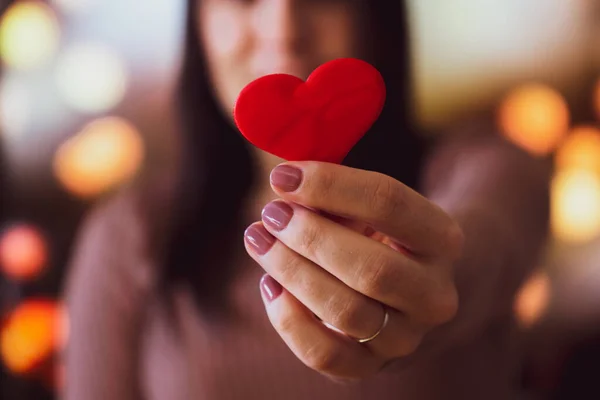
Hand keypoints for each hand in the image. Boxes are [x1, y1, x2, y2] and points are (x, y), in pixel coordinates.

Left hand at [244, 162, 463, 379]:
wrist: (406, 287)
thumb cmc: (379, 232)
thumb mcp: (370, 206)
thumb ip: (335, 194)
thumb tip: (285, 188)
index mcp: (443, 240)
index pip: (389, 204)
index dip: (330, 186)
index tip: (283, 177)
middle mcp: (434, 295)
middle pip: (371, 269)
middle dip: (311, 237)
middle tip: (272, 214)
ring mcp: (405, 337)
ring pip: (345, 312)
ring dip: (291, 271)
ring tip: (260, 240)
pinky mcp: (370, 366)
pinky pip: (324, 354)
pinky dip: (288, 320)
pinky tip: (270, 284)